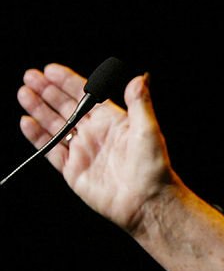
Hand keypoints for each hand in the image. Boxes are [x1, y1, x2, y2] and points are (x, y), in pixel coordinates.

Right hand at [17, 63, 175, 234]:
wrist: (146, 201)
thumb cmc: (153, 166)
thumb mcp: (148, 130)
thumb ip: (140, 103)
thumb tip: (139, 78)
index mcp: (113, 121)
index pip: (87, 96)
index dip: (68, 82)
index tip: (50, 69)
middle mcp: (96, 133)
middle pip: (66, 108)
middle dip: (48, 91)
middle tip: (30, 76)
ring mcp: (83, 151)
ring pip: (55, 126)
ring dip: (39, 109)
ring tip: (23, 93)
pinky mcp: (73, 170)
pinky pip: (50, 151)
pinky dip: (38, 137)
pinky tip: (26, 122)